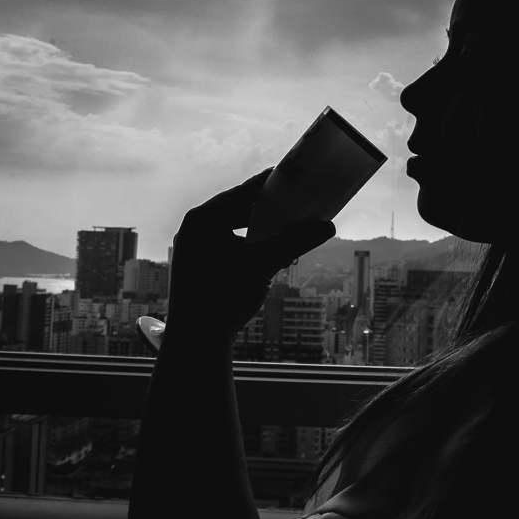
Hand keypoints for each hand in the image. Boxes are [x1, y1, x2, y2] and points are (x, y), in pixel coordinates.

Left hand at [167, 168, 335, 342]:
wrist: (195, 340)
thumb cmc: (222, 297)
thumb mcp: (263, 263)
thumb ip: (294, 241)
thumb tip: (327, 227)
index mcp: (203, 218)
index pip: (243, 191)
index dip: (269, 184)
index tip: (291, 177)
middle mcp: (193, 229)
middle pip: (236, 209)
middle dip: (265, 208)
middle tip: (291, 203)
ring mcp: (192, 248)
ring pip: (230, 228)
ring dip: (256, 228)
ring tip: (281, 228)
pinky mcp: (195, 267)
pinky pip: (224, 245)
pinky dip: (246, 244)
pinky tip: (263, 252)